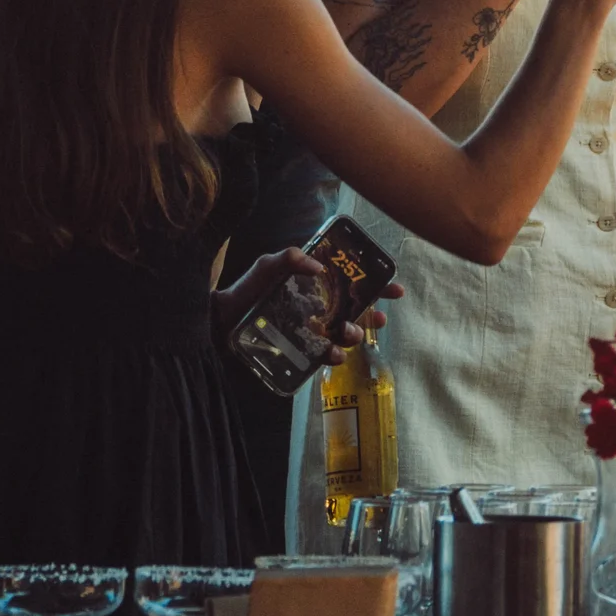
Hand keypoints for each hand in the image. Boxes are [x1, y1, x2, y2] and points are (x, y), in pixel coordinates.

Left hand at [212, 246, 403, 370]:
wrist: (221, 322)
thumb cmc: (246, 291)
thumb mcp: (267, 267)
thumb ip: (289, 258)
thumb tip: (318, 267)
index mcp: (318, 286)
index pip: (354, 284)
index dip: (378, 286)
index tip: (395, 289)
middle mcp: (321, 309)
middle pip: (358, 312)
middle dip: (374, 316)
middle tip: (377, 318)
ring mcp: (314, 331)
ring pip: (347, 335)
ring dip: (354, 335)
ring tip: (347, 332)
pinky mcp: (303, 352)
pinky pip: (326, 356)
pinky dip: (334, 355)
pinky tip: (333, 353)